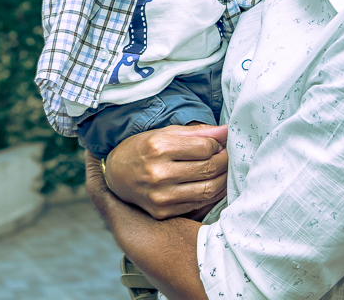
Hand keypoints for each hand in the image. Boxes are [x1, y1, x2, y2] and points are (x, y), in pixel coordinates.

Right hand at [103, 124, 227, 218]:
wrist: (116, 175)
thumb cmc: (143, 149)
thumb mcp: (165, 134)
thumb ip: (197, 132)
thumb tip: (228, 130)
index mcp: (158, 148)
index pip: (204, 147)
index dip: (217, 145)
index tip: (218, 144)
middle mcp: (158, 173)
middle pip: (208, 168)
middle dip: (224, 161)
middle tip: (228, 157)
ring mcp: (160, 195)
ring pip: (208, 189)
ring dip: (223, 179)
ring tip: (224, 171)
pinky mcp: (162, 212)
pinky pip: (198, 204)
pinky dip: (212, 194)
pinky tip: (214, 185)